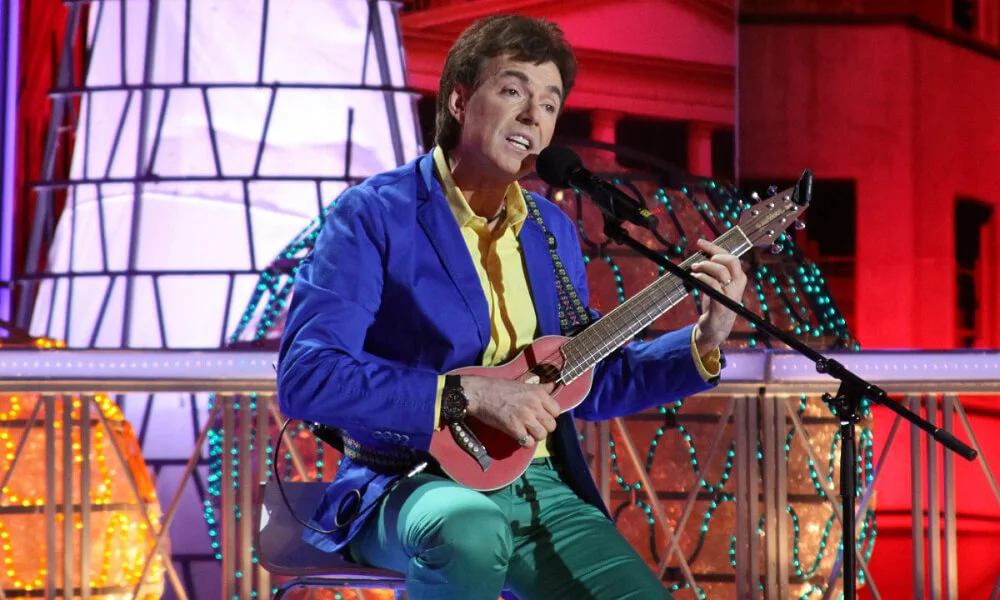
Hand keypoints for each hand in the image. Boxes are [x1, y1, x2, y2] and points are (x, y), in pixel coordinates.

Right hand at [459, 375, 558, 446]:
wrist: (479, 393)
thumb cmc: (499, 387)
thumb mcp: (522, 384)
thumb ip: (540, 388)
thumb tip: (553, 385)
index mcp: (538, 393)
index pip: (556, 411)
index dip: (549, 416)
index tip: (540, 417)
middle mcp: (534, 405)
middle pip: (551, 425)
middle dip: (543, 428)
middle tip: (532, 426)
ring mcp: (525, 417)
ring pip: (542, 435)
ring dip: (534, 436)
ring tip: (526, 432)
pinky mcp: (514, 428)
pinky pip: (528, 442)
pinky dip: (524, 442)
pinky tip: (518, 437)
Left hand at [690, 238, 746, 355]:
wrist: (715, 328)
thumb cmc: (715, 304)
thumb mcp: (717, 284)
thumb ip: (713, 271)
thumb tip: (702, 254)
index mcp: (739, 278)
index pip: (730, 256)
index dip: (714, 247)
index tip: (700, 242)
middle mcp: (738, 285)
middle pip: (731, 260)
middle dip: (713, 256)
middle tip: (699, 261)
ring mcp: (731, 294)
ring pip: (720, 271)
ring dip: (704, 266)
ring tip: (694, 269)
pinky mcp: (721, 304)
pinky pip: (712, 284)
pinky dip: (701, 277)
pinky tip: (694, 277)